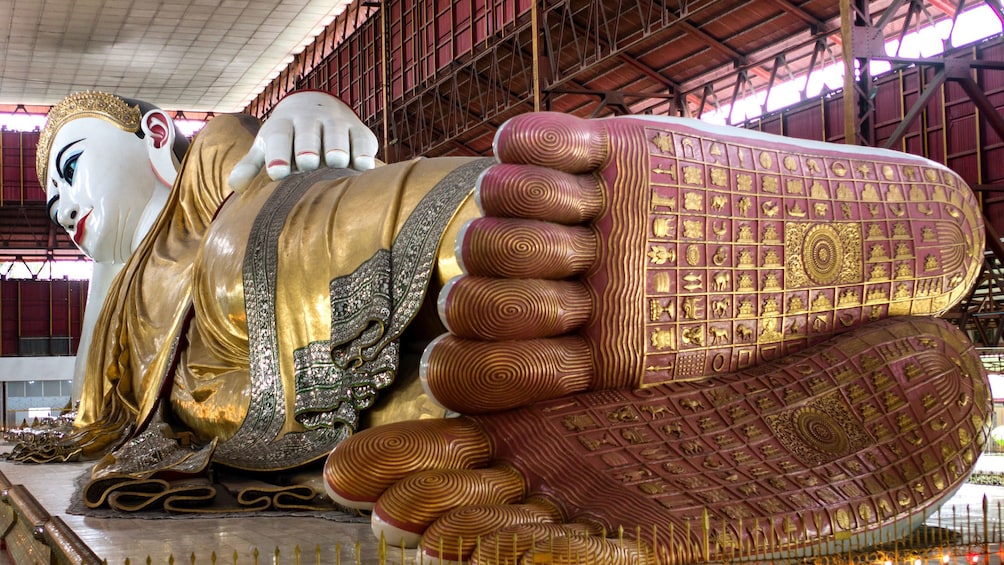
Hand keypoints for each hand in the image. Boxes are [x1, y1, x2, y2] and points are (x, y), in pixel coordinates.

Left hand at [228, 91, 378, 191]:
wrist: (318, 106)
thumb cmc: (288, 137)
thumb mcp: (267, 146)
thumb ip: (251, 165)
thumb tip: (234, 186)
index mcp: (283, 124)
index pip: (279, 136)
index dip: (277, 153)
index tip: (277, 173)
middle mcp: (310, 119)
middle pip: (308, 132)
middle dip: (307, 146)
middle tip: (307, 163)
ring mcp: (337, 122)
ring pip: (337, 133)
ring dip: (337, 146)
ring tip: (337, 162)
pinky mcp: (360, 131)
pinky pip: (363, 140)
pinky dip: (364, 152)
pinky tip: (363, 167)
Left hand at [421, 111, 982, 413]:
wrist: (826, 252)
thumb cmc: (760, 341)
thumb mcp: (671, 400)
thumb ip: (591, 429)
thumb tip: (509, 454)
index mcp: (554, 353)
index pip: (457, 370)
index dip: (496, 368)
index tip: (577, 364)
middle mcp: (547, 285)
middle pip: (467, 283)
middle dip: (516, 291)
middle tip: (586, 286)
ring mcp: (565, 216)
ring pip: (486, 206)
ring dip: (529, 216)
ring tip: (591, 224)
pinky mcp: (593, 152)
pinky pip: (518, 139)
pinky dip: (542, 145)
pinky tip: (595, 159)